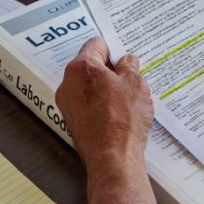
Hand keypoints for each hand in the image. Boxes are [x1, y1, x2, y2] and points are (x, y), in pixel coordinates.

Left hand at [56, 37, 152, 170]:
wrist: (113, 158)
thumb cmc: (123, 119)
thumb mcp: (135, 85)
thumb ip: (130, 68)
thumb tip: (127, 62)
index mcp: (81, 68)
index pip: (95, 45)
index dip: (113, 48)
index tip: (124, 54)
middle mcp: (68, 84)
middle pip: (89, 65)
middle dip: (109, 68)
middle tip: (130, 75)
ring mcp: (67, 105)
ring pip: (87, 86)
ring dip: (104, 87)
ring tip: (126, 97)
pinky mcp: (72, 122)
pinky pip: (86, 104)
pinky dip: (100, 103)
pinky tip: (118, 113)